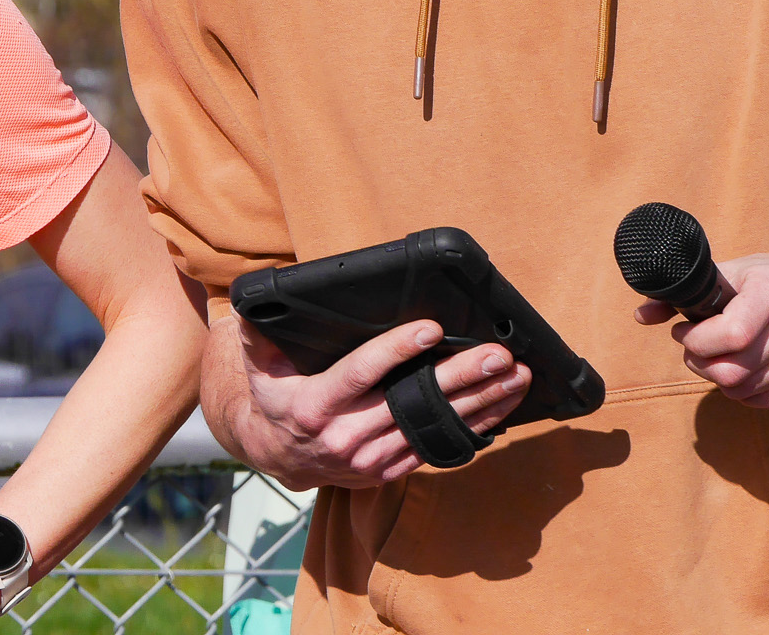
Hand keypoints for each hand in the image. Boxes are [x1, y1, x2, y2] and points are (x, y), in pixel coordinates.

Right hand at [230, 319, 527, 489]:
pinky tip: (502, 405)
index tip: (430, 329)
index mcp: (315, 406)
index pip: (361, 374)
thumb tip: (253, 299)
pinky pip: (439, 446)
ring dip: (480, 402)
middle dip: (459, 377)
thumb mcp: (258, 364)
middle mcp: (346, 437)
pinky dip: (475, 426)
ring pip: (434, 427)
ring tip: (514, 376)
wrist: (278, 455)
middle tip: (496, 354)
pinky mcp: (392, 469)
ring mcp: (372, 458)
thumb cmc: (274, 395)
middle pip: (411, 402)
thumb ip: (257, 332)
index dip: (396, 351)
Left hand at [634, 243, 768, 407]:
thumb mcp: (727, 273)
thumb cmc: (766, 279)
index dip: (697, 340)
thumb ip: (682, 294)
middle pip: (736, 370)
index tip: (684, 331)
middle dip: (700, 364)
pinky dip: (747, 392)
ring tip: (719, 356)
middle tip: (696, 349)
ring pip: (748, 391)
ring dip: (721, 379)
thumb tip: (642, 316)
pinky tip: (744, 368)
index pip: (732, 334)